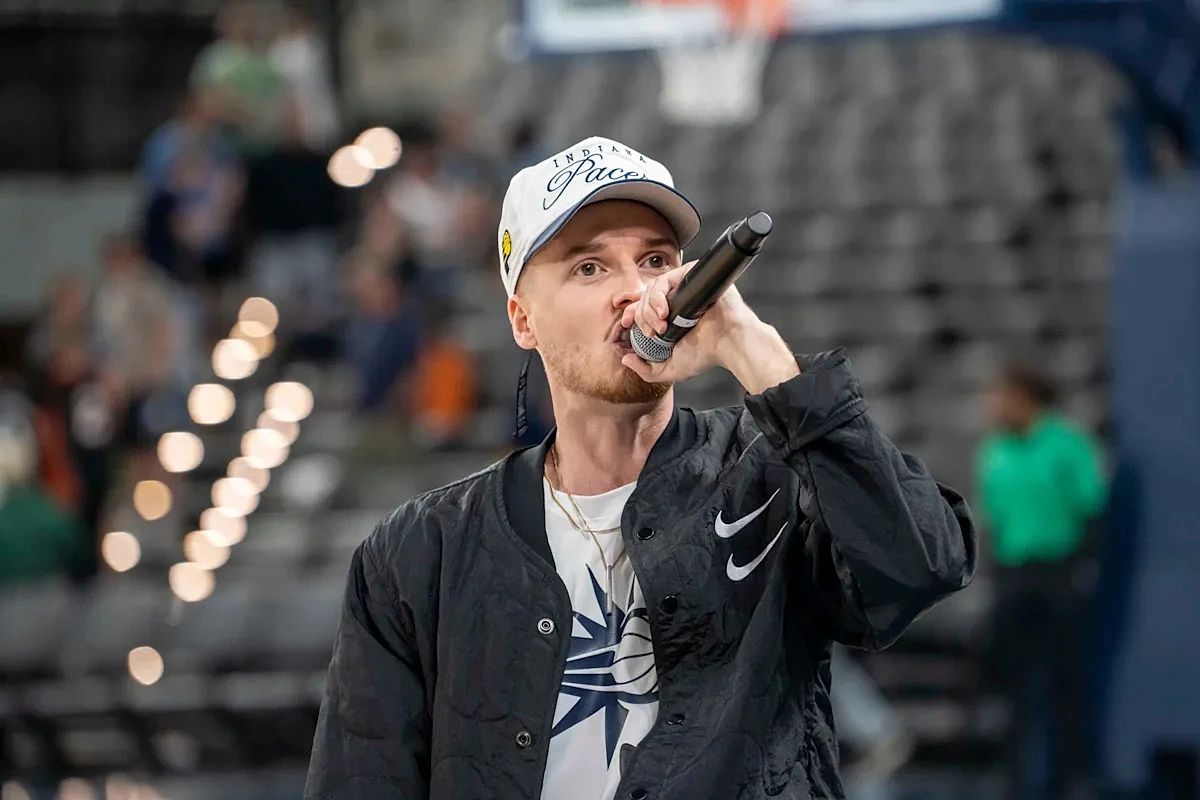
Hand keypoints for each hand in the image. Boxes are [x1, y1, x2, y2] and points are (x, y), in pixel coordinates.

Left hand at [619, 261, 801, 392]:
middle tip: (652, 332)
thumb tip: (625, 359)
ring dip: (649, 308)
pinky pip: (668, 277)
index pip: (643, 306)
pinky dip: (659, 295)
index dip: (632, 313)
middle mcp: (677, 298)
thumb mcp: (669, 368)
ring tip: (660, 325)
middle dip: (642, 316)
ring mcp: (686, 286)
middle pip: (645, 296)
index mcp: (671, 314)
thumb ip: (646, 370)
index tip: (626, 324)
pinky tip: (665, 312)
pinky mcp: (693, 275)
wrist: (730, 344)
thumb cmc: (707, 354)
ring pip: (654, 286)